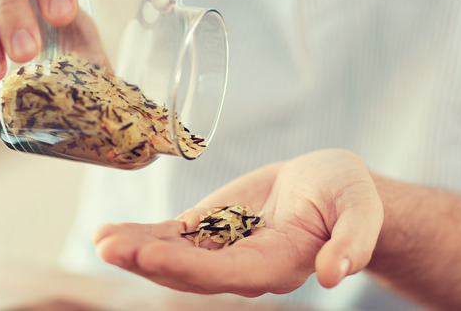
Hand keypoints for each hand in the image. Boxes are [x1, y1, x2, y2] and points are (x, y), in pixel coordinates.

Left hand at [92, 149, 383, 296]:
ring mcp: (225, 248)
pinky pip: (174, 236)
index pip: (229, 272)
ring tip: (100, 239)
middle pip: (191, 271)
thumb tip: (335, 274)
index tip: (150, 254)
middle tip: (108, 246)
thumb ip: (351, 242)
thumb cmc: (350, 196)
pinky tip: (111, 232)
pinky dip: (143, 234)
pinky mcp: (212, 227)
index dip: (189, 266)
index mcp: (279, 264)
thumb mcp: (360, 210)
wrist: (332, 185)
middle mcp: (245, 265)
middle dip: (149, 259)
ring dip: (137, 249)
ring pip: (175, 256)